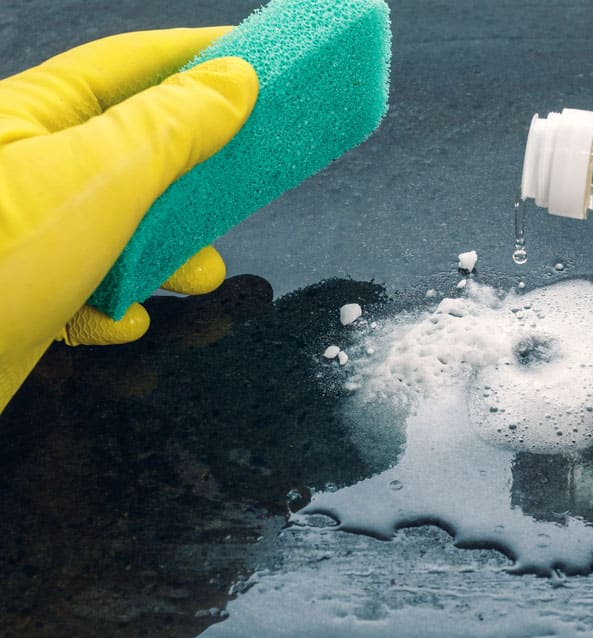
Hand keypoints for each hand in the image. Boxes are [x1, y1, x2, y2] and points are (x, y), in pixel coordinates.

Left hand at [0, 28, 257, 411]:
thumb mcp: (103, 178)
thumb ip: (174, 127)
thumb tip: (234, 84)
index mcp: (35, 114)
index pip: (133, 65)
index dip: (199, 59)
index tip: (258, 63)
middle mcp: (31, 167)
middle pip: (139, 152)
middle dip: (195, 179)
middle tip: (241, 183)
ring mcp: (29, 232)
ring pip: (125, 229)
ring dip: (168, 258)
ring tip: (195, 274)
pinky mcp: (28, 293)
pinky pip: (94, 289)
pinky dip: (120, 305)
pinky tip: (124, 317)